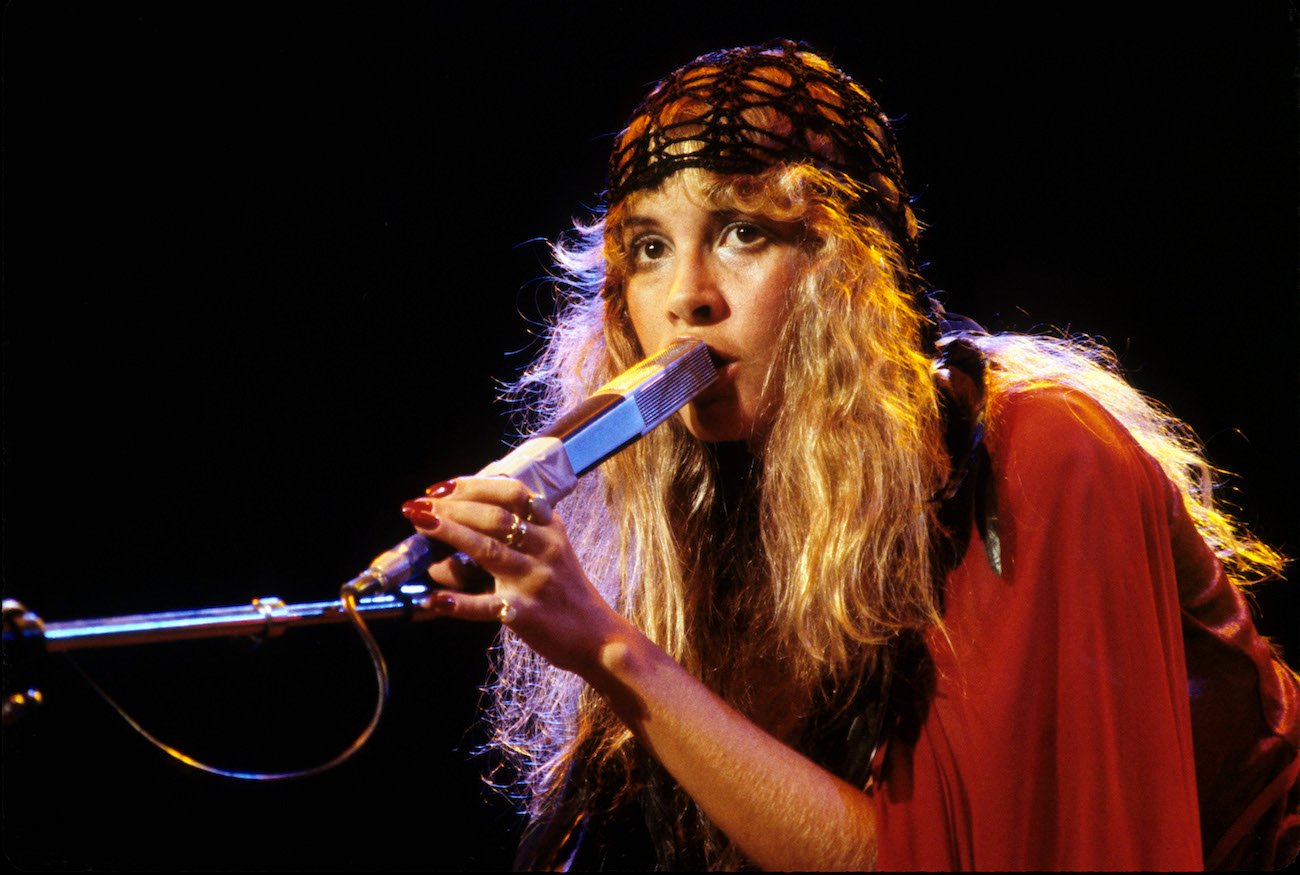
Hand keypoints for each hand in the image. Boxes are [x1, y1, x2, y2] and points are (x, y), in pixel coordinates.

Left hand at [400, 477, 627, 674]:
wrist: (597, 636)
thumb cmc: (564, 591)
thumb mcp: (550, 550)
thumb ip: (512, 535)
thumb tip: (454, 527)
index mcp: (551, 526)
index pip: (511, 492)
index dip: (472, 486)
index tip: (440, 488)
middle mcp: (546, 548)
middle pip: (495, 517)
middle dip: (451, 507)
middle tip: (417, 506)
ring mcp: (536, 580)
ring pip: (488, 551)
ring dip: (450, 534)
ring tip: (420, 525)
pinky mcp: (527, 614)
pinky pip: (487, 606)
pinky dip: (458, 603)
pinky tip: (433, 598)